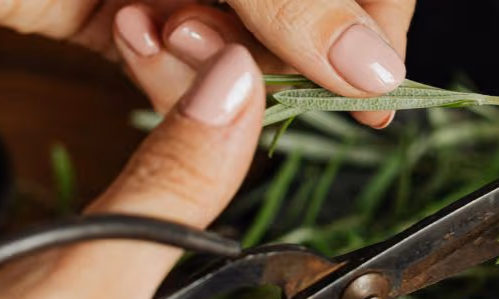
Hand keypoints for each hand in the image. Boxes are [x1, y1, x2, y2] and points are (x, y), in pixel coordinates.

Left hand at [0, 0, 414, 127]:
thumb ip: (295, 0)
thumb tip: (377, 69)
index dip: (373, 34)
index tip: (375, 90)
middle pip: (301, 32)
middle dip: (272, 51)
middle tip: (226, 37)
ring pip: (236, 63)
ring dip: (206, 62)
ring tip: (157, 19)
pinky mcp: (121, 20)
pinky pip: (168, 74)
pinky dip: (154, 68)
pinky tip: (128, 25)